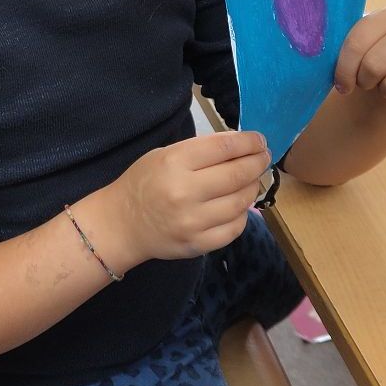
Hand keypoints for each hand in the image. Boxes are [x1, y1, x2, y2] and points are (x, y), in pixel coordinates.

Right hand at [102, 131, 270, 265]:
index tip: (260, 141)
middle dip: (258, 163)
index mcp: (175, 162)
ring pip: (241, 201)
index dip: (249, 142)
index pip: (224, 147)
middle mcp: (185, 192)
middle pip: (238, 174)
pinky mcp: (198, 245)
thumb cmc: (144, 182)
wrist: (122, 224)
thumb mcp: (166, 154)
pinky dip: (243, 213)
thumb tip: (240, 144)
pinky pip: (235, 228)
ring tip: (252, 180)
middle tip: (263, 158)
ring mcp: (193, 222)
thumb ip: (202, 149)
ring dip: (253, 187)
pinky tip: (238, 204)